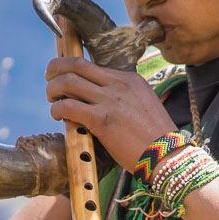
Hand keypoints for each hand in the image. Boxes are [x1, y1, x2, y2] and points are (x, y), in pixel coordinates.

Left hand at [45, 56, 175, 170]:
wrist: (168, 155)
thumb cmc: (156, 138)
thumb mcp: (143, 106)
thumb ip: (122, 98)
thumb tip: (97, 99)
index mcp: (129, 79)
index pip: (92, 64)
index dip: (71, 67)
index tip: (62, 74)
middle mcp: (118, 85)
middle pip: (75, 64)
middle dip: (55, 69)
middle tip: (49, 79)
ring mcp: (110, 101)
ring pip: (67, 82)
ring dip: (53, 89)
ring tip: (52, 101)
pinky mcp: (102, 120)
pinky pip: (68, 106)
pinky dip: (57, 109)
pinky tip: (58, 116)